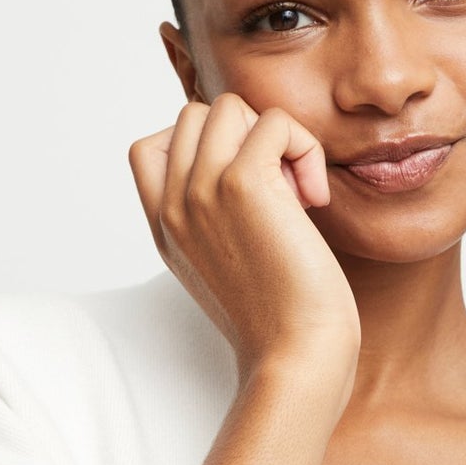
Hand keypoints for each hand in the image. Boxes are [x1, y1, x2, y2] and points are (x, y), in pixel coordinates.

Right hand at [129, 94, 360, 395]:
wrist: (295, 358)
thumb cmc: (279, 323)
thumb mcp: (227, 268)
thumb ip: (216, 220)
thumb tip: (253, 165)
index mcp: (164, 227)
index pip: (150, 146)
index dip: (202, 147)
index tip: (245, 189)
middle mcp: (174, 205)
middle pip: (197, 115)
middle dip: (245, 138)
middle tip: (280, 193)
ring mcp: (201, 190)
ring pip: (231, 106)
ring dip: (275, 138)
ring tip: (296, 193)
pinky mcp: (244, 184)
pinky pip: (274, 122)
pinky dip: (305, 149)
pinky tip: (315, 200)